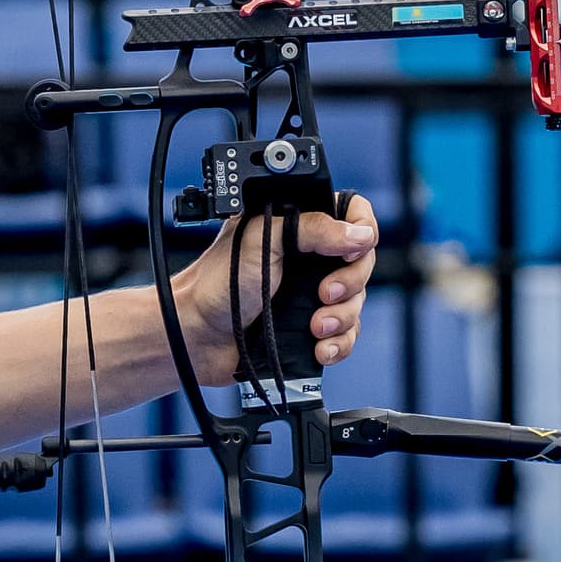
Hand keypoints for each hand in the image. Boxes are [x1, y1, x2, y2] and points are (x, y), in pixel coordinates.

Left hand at [173, 192, 378, 385]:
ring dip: (341, 318)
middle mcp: (309, 258)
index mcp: (299, 226)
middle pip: (362, 263)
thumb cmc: (217, 283)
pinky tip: (319, 346)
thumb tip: (359, 234)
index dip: (361, 230)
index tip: (349, 251)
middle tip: (322, 293)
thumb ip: (313, 228)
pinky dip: (338, 343)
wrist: (199, 336)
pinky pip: (346, 335)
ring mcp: (311, 294)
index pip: (350, 215)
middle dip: (349, 283)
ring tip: (314, 326)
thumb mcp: (263, 241)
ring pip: (356, 303)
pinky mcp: (311, 328)